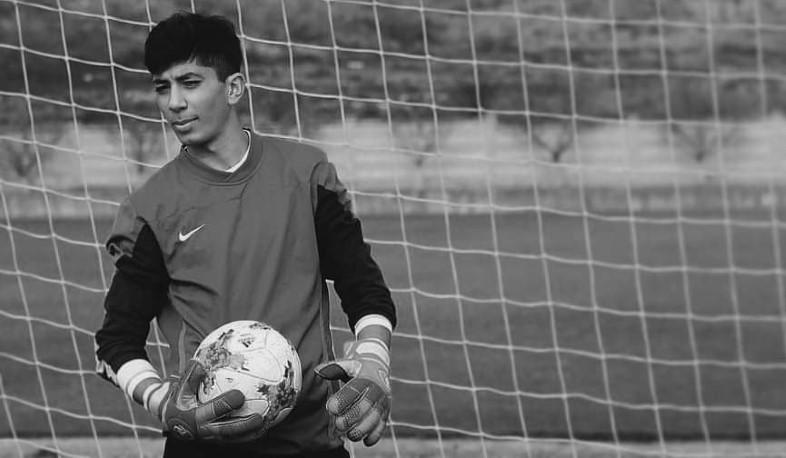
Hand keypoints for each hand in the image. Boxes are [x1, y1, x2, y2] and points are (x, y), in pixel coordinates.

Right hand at [151, 360, 265, 441]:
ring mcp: (212, 437)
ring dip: (250, 433)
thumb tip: (201, 361)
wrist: (172, 420)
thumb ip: (191, 375)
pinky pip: (236, 439)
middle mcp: (204, 430)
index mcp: (194, 416)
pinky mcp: (219, 441)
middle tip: (259, 418)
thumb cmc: (181, 398)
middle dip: (243, 425)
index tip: (240, 395)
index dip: (226, 404)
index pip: (212, 410)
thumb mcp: (181, 387)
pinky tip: (266, 424)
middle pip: (226, 430)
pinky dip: (250, 434)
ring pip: (233, 438)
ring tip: (267, 424)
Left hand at [314, 339, 390, 445]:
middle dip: (351, 417)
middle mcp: (376, 391)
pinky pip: (382, 427)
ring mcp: (382, 404)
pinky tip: (364, 440)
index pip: (354, 390)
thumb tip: (318, 371)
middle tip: (338, 424)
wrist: (378, 370)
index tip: (330, 408)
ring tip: (349, 435)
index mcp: (366, 379)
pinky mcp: (385, 414)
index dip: (342, 400)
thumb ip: (333, 369)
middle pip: (366, 406)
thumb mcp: (347, 366)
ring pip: (375, 419)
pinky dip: (374, 436)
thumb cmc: (357, 370)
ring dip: (362, 429)